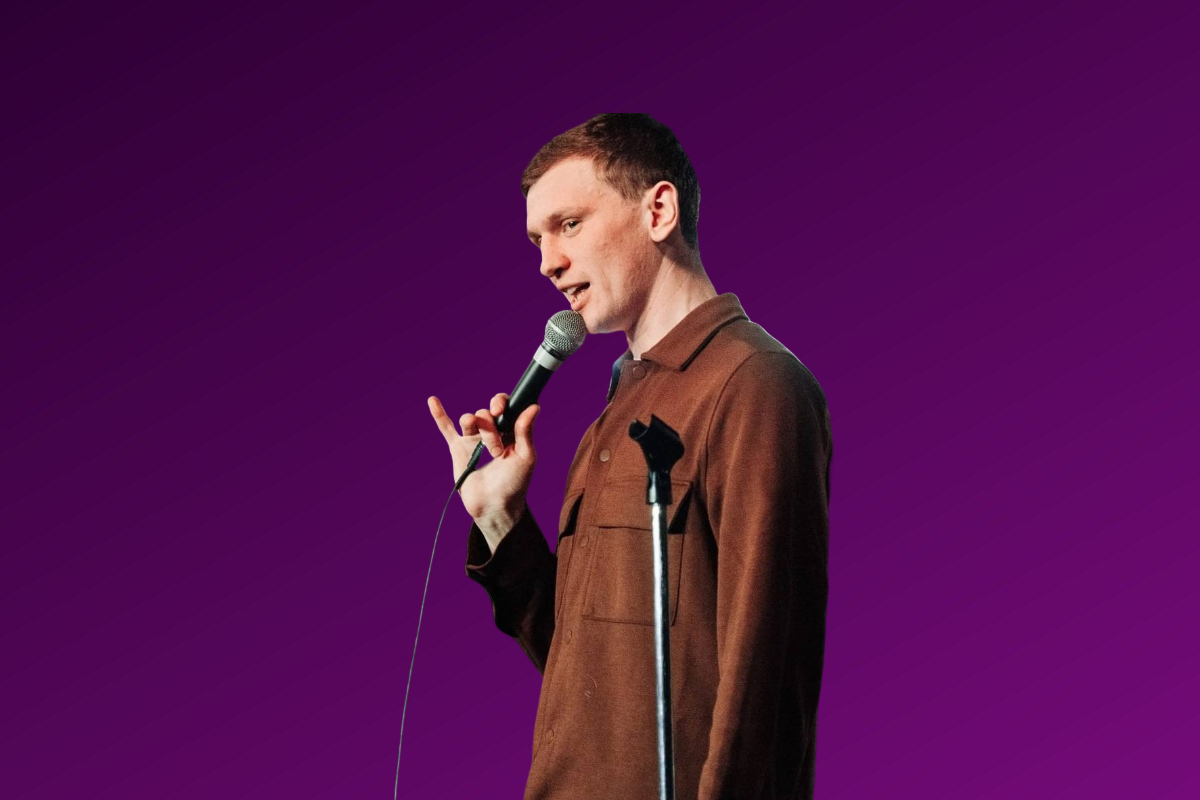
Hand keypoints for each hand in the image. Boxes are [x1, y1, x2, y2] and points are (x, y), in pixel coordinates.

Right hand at [428, 393, 539, 550]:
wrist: (494, 505)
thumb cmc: (514, 483)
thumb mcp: (525, 456)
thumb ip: (525, 430)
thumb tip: (534, 406)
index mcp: (509, 431)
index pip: (504, 405)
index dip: (500, 402)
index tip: (499, 410)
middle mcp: (491, 432)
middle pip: (485, 413)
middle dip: (491, 429)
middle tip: (497, 452)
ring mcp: (473, 439)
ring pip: (468, 419)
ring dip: (475, 427)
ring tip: (483, 448)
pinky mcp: (458, 449)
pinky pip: (446, 428)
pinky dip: (439, 414)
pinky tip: (433, 401)